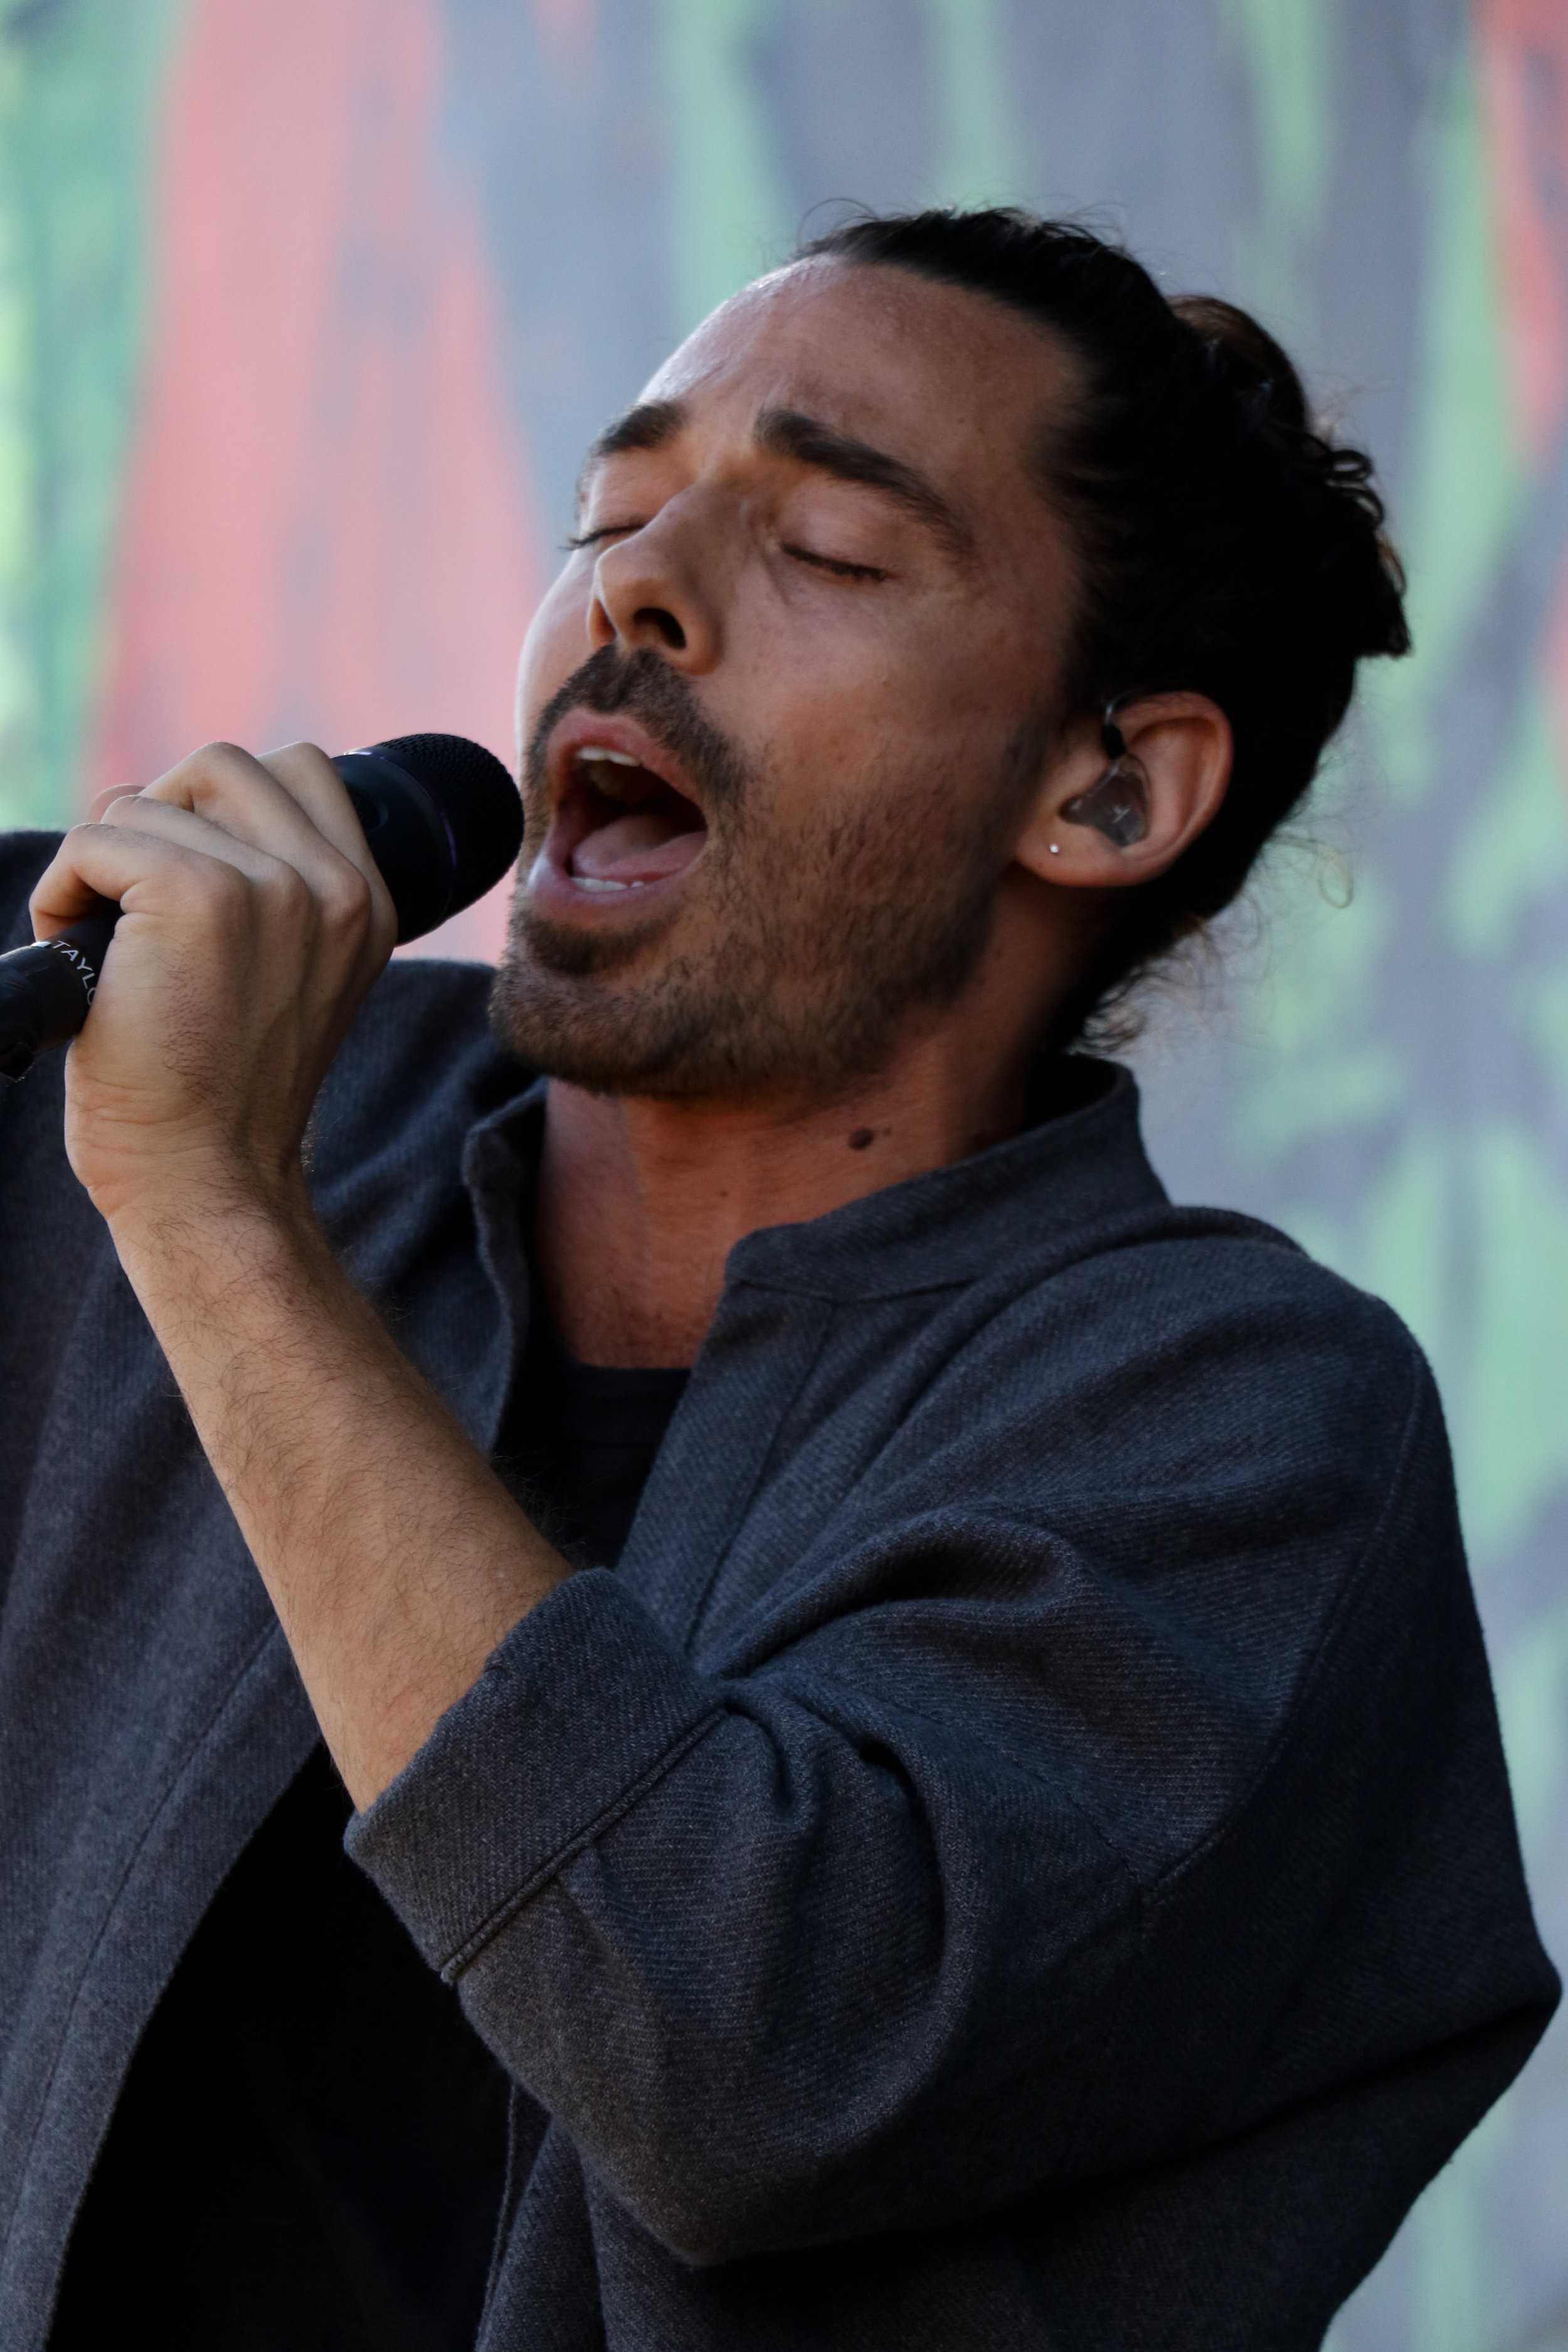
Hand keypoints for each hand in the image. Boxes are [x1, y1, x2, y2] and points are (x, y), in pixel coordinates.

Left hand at [29, 740, 397, 1228]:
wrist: (207, 1181)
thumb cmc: (220, 1097)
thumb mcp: (289, 978)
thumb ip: (276, 893)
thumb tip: (174, 808)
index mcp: (367, 905)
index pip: (301, 769)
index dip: (221, 806)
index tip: (190, 884)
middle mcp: (334, 887)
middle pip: (219, 765)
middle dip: (158, 819)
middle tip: (137, 906)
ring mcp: (270, 886)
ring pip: (146, 799)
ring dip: (103, 862)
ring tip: (108, 944)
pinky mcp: (194, 895)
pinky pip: (94, 839)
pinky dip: (61, 892)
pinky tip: (78, 952)